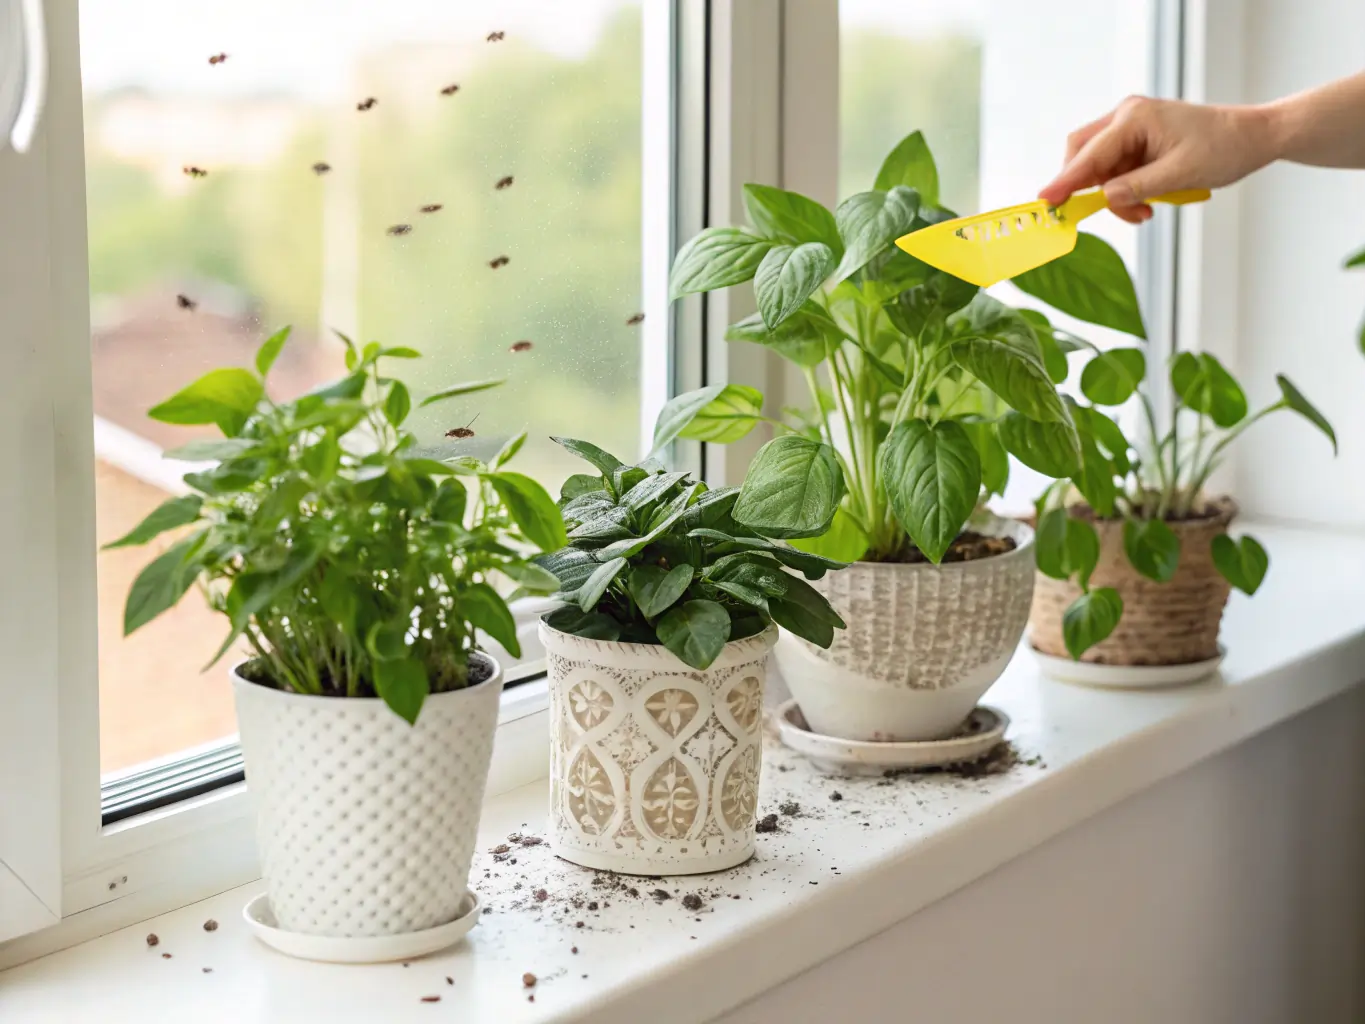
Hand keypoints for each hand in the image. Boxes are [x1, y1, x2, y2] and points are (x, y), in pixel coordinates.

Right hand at [1039, 96, 1275, 223]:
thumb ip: (1138, 187)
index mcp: (1134, 118)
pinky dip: (1124, 192)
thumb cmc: (1223, 148)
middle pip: (1083, 155)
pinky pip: (1114, 171)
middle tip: (1117, 212)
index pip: (1089, 154)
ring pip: (1097, 168)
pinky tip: (1146, 202)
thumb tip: (1105, 197)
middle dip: (1091, 189)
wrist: (1251, 137)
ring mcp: (1130, 129)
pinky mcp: (1136, 142)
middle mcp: (1125, 118)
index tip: (1045, 201)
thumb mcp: (1181, 174)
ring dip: (1114, 196)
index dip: (1065, 180)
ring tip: (1145, 211)